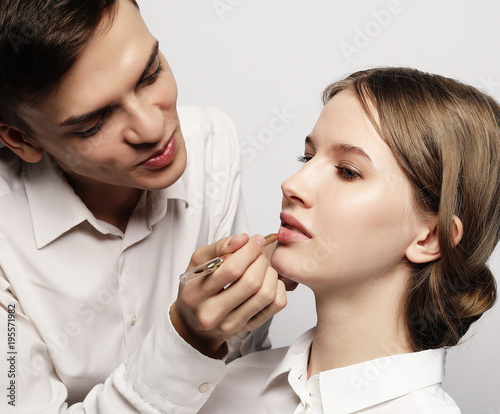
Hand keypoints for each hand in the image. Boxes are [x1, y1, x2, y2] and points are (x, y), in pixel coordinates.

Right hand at [170, 234, 286, 357]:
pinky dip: (278, 287)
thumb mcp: (198, 262)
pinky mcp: (248, 328)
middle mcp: (212, 314)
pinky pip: (276, 305)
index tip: (256, 240)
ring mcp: (231, 324)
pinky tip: (268, 280)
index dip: (249, 251)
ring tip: (263, 266)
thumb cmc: (198, 286)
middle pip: (251, 282)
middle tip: (258, 253)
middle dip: (260, 261)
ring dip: (270, 273)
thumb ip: (219, 247)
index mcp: (195, 294)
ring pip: (266, 294)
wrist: (195, 322)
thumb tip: (244, 239)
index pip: (231, 270)